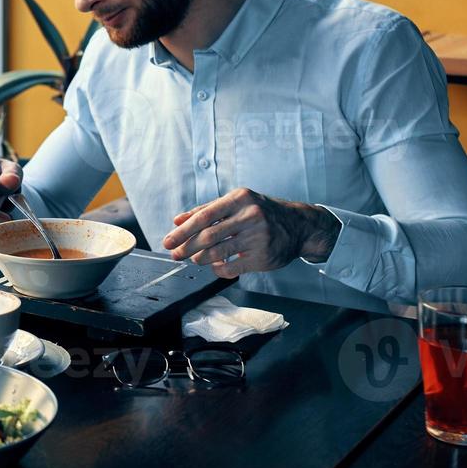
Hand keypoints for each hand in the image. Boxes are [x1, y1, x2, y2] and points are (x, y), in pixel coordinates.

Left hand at [160, 188, 340, 277]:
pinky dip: (217, 269)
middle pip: (208, 236)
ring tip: (193, 258)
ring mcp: (257, 237)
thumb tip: (177, 220)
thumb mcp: (236, 203)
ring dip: (199, 258)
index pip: (204, 216)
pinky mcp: (262, 257)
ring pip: (218, 252)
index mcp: (240, 199)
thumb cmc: (261, 212)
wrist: (298, 226)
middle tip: (174, 253)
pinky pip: (231, 268)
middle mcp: (250, 216)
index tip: (168, 240)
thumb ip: (206, 210)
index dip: (183, 231)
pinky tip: (214, 265)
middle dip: (186, 247)